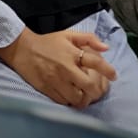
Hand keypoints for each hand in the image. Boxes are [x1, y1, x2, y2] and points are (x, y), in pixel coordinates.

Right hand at [0, 28, 116, 108]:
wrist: (23, 49)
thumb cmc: (48, 42)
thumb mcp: (69, 35)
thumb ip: (89, 39)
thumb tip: (106, 48)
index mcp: (72, 53)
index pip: (95, 62)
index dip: (108, 70)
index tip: (114, 76)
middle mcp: (66, 69)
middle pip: (88, 85)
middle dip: (97, 90)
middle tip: (99, 91)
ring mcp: (56, 81)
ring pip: (76, 97)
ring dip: (84, 98)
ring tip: (87, 96)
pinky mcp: (47, 90)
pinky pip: (63, 102)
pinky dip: (71, 101)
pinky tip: (73, 98)